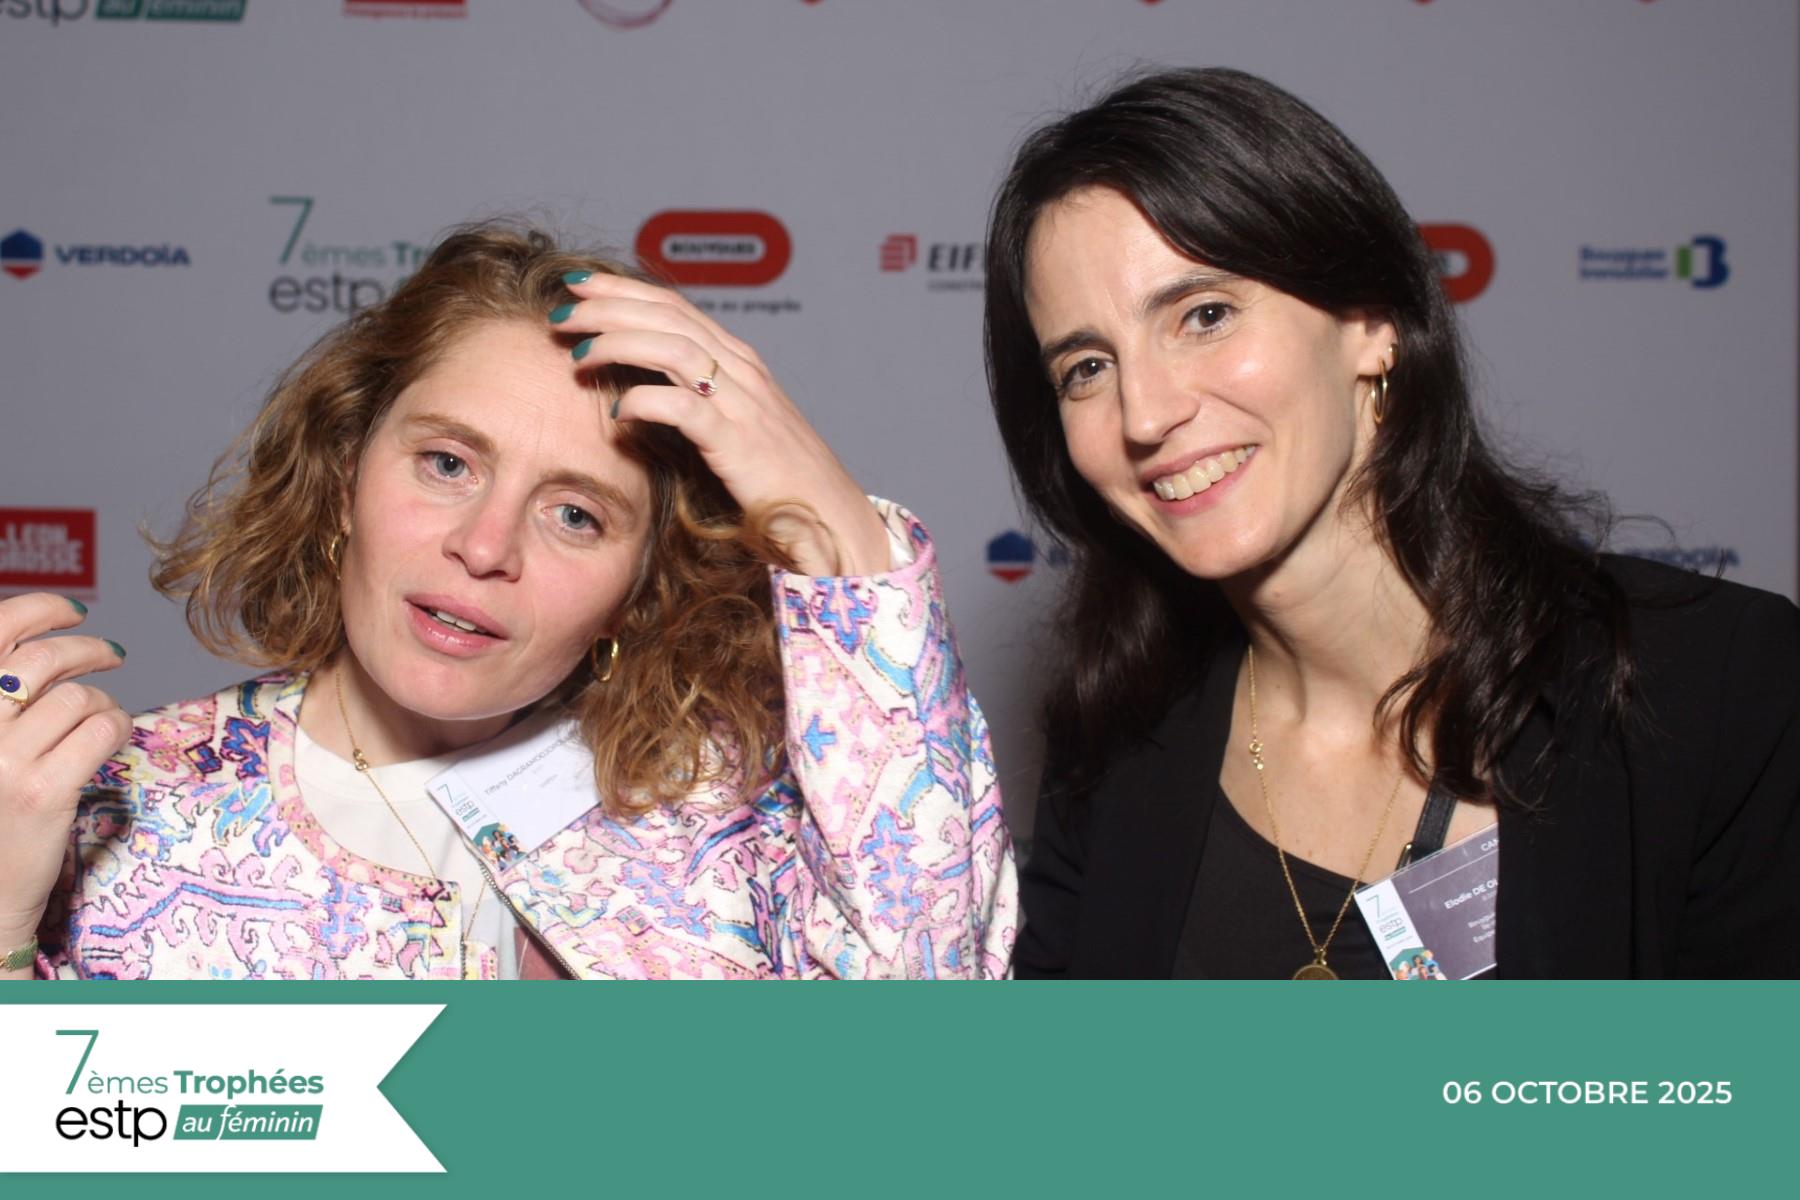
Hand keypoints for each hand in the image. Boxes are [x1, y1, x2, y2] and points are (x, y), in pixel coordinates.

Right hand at [0, 593, 131, 966]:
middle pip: (41, 659)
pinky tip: (112, 737)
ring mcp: (2, 760)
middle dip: (87, 648)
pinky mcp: (42, 791)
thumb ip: (1, 697)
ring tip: (103, 717)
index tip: (72, 611)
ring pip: (77, 697)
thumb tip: (46, 637)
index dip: (38, 608)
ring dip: (103, 700)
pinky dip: (117, 725)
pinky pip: (101, 730)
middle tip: (112, 653)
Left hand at [553, 272, 891, 576]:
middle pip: (667, 317)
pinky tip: (617, 411)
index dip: (623, 290)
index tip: (579, 284)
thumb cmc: (779, 477)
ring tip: (578, 354)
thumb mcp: (737, 422)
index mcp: (740, 361)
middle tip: (562, 311)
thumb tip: (643, 382)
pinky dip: (647, 402)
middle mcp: (742, 372)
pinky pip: (685, 409)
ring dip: (619, 344)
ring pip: (673, 349)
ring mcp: (744, 405)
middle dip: (609, 307)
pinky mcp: (739, 444)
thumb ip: (699, 395)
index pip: (674, 307)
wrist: (830, 515)